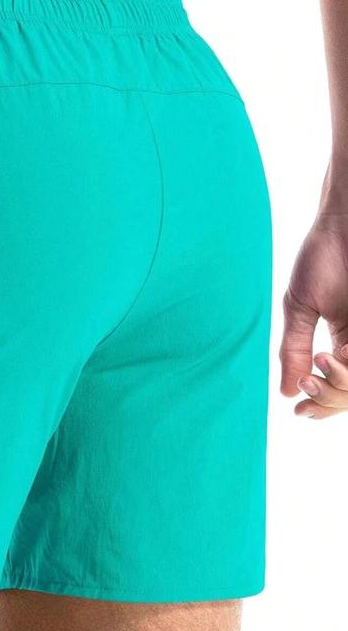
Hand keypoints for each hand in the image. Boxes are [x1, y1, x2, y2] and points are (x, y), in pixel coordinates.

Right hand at [281, 211, 347, 417]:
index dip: (322, 406)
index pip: (338, 388)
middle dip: (331, 398)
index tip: (299, 411)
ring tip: (323, 360)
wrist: (345, 218)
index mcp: (345, 343)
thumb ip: (294, 349)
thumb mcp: (300, 307)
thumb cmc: (323, 254)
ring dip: (342, 385)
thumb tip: (287, 392)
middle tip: (309, 382)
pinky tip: (336, 353)